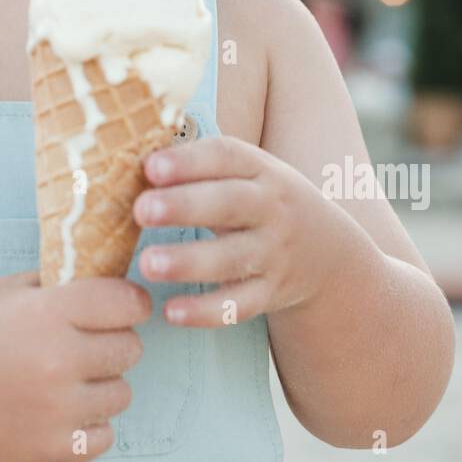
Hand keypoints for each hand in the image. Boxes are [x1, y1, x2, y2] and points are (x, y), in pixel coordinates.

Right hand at [0, 270, 150, 461]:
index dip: (129, 302)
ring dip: (102, 385)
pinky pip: (105, 436)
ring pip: (122, 394)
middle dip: (113, 342)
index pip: (129, 303)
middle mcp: (59, 361)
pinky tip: (59, 410)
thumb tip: (115, 278)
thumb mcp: (12, 289)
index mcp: (50, 313)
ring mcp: (58, 411)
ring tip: (65, 379)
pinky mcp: (54, 450)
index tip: (121, 307)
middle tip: (83, 344)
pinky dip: (88, 424)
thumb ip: (64, 283)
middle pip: (131, 349)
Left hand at [132, 135, 351, 326]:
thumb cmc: (262, 201)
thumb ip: (202, 164)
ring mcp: (274, 252)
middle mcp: (272, 208)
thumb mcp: (248, 173)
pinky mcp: (271, 293)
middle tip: (142, 210)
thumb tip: (132, 149)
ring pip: (232, 258)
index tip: (150, 166)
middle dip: (185, 206)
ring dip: (189, 262)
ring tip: (148, 264)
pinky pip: (239, 305)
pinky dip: (207, 312)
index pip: (226, 156)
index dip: (188, 161)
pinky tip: (172, 312)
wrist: (329, 252)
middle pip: (228, 204)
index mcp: (261, 169)